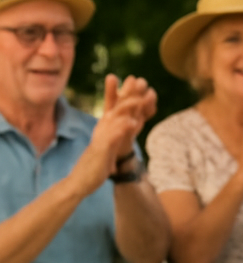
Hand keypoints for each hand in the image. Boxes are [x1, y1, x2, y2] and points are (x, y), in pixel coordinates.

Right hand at [70, 74, 155, 194]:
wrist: (80, 181)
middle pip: (117, 107)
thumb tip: (131, 123)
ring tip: (142, 98)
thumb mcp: (110, 145)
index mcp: (105, 126)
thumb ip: (118, 133)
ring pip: (116, 118)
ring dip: (129, 107)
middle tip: (142, 81)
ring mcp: (101, 138)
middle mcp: (102, 129)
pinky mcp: (101, 150)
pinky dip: (122, 129)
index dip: (129, 93)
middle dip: (130, 93)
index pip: (118, 106)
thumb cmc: (96, 164)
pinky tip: (133, 122)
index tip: (140, 81)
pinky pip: (112, 137)